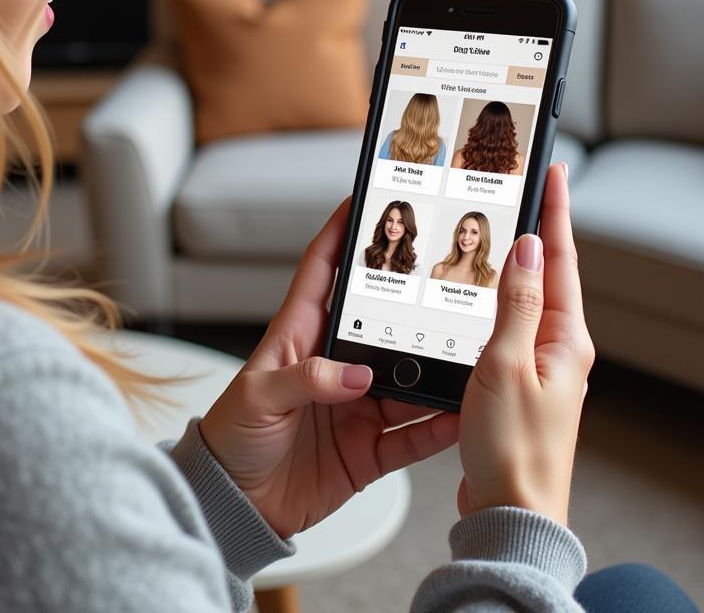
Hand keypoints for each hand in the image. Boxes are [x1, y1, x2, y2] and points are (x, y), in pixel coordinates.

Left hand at [199, 198, 459, 538]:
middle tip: (449, 276)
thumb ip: (306, 380)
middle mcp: (333, 365)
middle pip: (381, 322)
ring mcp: (355, 406)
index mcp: (299, 337)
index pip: (322, 272)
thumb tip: (358, 375)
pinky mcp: (368, 448)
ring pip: (408, 377)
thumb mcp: (258, 396)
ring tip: (471, 348)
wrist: (236, 504)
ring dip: (436, 367)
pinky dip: (439, 426)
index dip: (340, 233)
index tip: (364, 199)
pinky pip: (412, 435)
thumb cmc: (232, 437)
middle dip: (412, 300)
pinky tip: (463, 414)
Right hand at [457, 163, 594, 525]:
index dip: (555, 212)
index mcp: (565, 341)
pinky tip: (479, 296)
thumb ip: (516, 304)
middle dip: (540, 228)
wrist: (509, 511)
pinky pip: (509, 327)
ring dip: (517, 263)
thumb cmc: (512, 449)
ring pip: (527, 299)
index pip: (561, 260)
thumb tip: (528, 249)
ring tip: (504, 228)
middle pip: (550, 274)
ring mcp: (539, 366)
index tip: (554, 172)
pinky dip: (496, 300)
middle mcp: (559, 350)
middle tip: (529, 188)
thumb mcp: (506, 366)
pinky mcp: (517, 382)